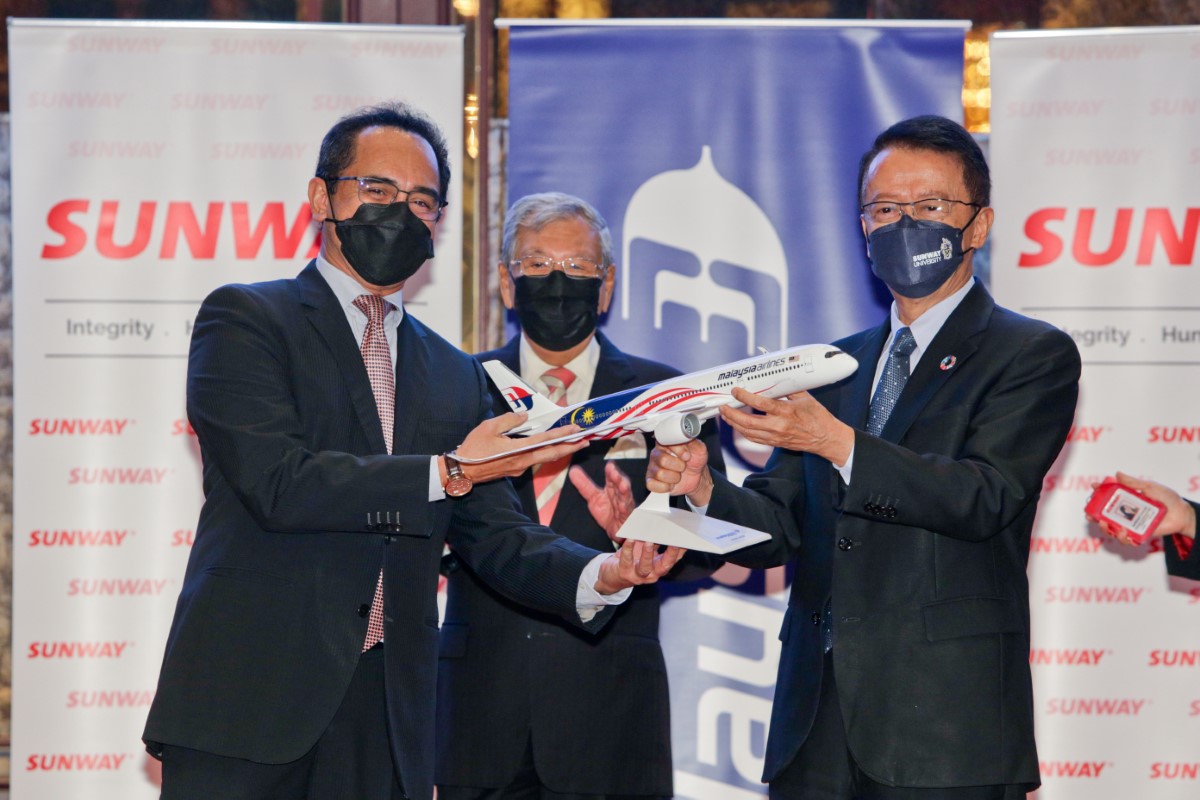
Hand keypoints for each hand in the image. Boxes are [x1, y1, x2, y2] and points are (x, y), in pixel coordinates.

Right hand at [453, 413, 585, 482]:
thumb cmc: (473, 449)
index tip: (576, 430)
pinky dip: (546, 453)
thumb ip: (509, 420)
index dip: (562, 434)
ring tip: (574, 443)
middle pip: (552, 454)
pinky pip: (534, 460)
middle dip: (570, 447)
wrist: (462, 471)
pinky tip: (551, 447)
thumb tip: (523, 416)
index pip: (545, 441)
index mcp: (518, 451)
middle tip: (586, 440)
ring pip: (544, 458)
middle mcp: (522, 462)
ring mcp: (519, 468)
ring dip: (560, 450)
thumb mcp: (489, 427)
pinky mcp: (515, 469)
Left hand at [569, 462, 634, 544]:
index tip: (609, 465)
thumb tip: (572, 471)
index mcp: (612, 489)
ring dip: (625, 492)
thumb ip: (584, 485)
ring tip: (623, 486)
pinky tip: (623, 507)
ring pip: (626, 498)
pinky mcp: (626, 519)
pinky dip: (625, 510)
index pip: (611, 478)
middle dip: (619, 479)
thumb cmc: (607, 512)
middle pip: (620, 485)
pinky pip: (627, 514)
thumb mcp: (593, 497)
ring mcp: (624, 507)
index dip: (611, 472)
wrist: (616, 530)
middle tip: (614, 473)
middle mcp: (620, 496)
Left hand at [594, 539, 685, 593]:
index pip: (673, 559)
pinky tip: (630, 539)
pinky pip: (626, 560)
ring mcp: (637, 575)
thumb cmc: (630, 561)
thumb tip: (661, 525)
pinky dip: (628, 549)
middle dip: (671, 554)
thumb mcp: (644, 551)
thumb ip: (653, 542)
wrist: (611, 576)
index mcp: (658, 567)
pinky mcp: (624, 572)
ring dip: (648, 553)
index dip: (680, 550)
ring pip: (645, 566)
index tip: (686, 539)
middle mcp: (651, 574)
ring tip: (649, 540)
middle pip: (664, 566)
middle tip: (675, 542)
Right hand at [647, 439, 712, 504]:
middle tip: (683, 466)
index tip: (687, 456)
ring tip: (678, 475)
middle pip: (663, 460)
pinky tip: (671, 484)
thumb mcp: (699, 448)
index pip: (666, 442)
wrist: (697, 477)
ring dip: (674, 477)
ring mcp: (652, 467)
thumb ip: (691, 440)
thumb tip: (685, 435)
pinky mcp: (651, 481)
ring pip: (660, 474)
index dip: (679, 451)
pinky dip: (666, 487)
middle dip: (679, 466)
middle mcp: (656, 454)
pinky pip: (652, 485)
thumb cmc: (695, 460)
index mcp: (665, 442)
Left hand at [720, 388, 853, 466]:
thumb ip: (788, 389)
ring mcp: (776, 437)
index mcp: (786, 412)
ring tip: (725, 415)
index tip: (736, 390)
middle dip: (732, 414)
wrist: (826, 438)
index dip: (745, 397)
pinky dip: (743, 432)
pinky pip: (754, 439)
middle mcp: (779, 426)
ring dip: (734, 423)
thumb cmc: (817, 417)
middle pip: (748, 422)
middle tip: (723, 406)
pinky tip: (737, 425)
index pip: (760, 404)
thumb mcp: (805, 398)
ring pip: (748, 433)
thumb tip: (775, 379)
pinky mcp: (775, 443)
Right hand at [1088, 471, 1196, 542]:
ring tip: (1106, 525)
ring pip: (1111, 530)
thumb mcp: (1150, 487)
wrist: (1182, 513)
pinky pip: (1126, 540)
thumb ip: (1133, 483)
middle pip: (1103, 516)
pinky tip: (1123, 533)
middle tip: (1090, 514)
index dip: (1097, 493)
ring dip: (1105, 529)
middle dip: (1093, 516)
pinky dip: (1121, 538)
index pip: (1107, 497)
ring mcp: (1131, 524)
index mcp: (1126, 500)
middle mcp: (1125, 513)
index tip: (1093, 488)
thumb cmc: (1167, 498)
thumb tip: (1117, 474)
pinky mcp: (1138, 535)